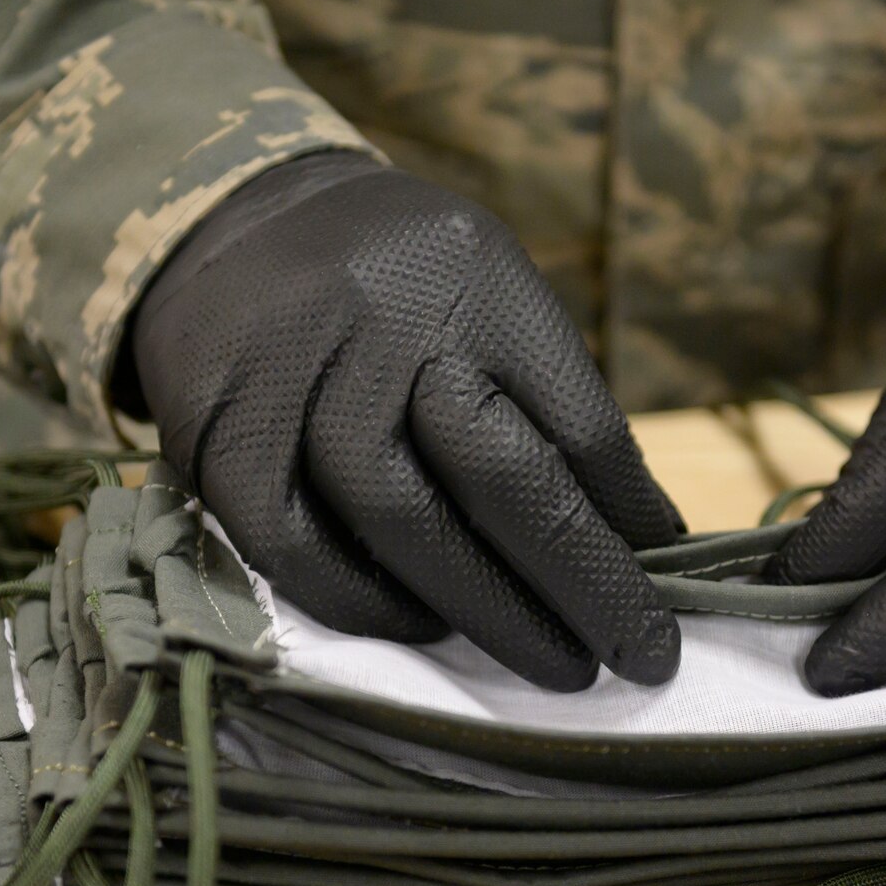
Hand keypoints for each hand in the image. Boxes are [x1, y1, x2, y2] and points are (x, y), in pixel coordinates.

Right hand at [128, 152, 684, 690]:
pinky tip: (421, 628)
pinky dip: (368, 607)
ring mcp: (296, 379)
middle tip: (635, 655)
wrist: (233, 223)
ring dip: (487, 613)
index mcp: (479, 285)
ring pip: (401, 524)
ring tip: (548, 661)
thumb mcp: (494, 298)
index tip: (666, 597)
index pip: (579, 427)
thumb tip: (639, 541)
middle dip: (582, 586)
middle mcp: (388, 324)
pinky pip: (298, 551)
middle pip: (502, 479)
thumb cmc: (398, 286)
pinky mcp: (220, 435)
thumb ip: (555, 407)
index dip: (631, 527)